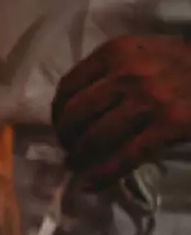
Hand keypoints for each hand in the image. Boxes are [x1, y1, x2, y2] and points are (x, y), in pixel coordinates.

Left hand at [51, 35, 190, 188]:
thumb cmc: (183, 66)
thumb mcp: (143, 54)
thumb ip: (110, 72)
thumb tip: (71, 109)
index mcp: (117, 50)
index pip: (68, 87)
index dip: (57, 114)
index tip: (62, 128)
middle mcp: (128, 72)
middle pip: (75, 115)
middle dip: (67, 139)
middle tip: (72, 151)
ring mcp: (150, 98)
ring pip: (94, 138)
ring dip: (81, 158)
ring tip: (81, 166)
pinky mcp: (171, 124)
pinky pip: (124, 157)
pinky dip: (102, 175)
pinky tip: (91, 184)